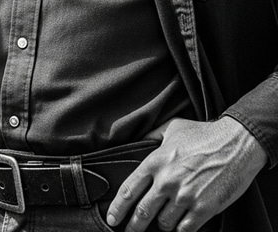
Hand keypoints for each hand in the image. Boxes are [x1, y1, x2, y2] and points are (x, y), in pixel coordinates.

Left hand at [106, 116, 267, 231]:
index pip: (128, 190)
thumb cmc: (204, 134)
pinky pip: (185, 229)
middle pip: (142, 212)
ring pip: (164, 223)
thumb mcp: (172, 128)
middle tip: (130, 231)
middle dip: (133, 226)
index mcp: (155, 161)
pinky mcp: (203, 208)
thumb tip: (138, 141)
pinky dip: (180, 231)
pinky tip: (178, 227)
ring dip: (161, 226)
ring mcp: (185, 196)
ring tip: (161, 223)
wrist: (236, 143)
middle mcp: (166, 181)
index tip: (112, 218)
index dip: (117, 208)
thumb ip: (151, 136)